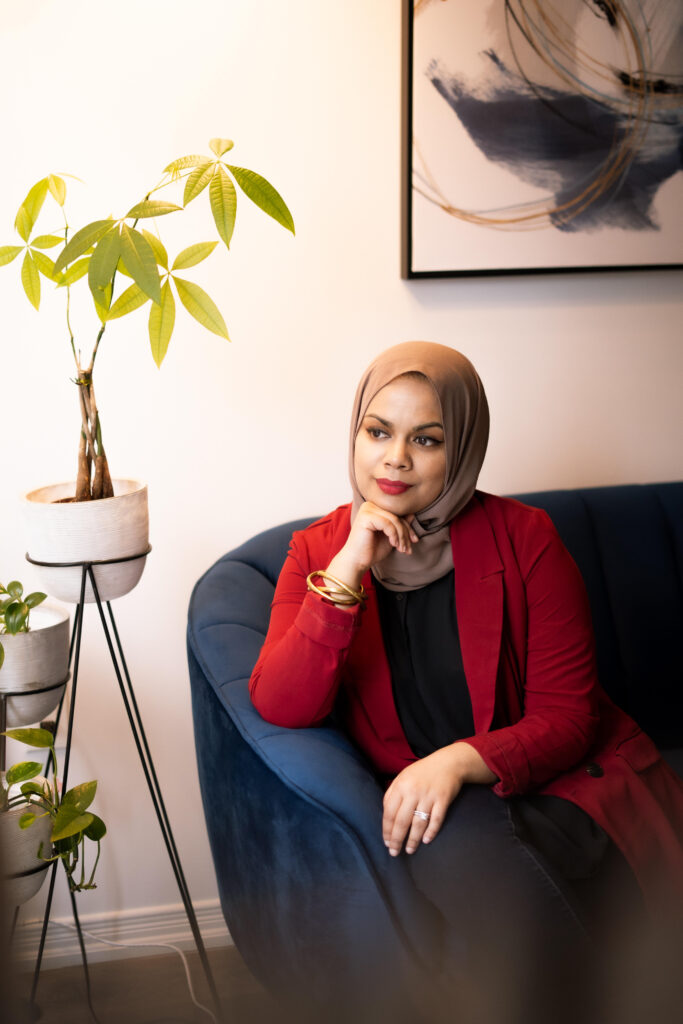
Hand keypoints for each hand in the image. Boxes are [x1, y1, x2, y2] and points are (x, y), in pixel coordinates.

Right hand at [326, 501, 418, 590]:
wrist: (356, 562)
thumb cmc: (372, 550)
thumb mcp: (391, 537)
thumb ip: (399, 525)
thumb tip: (412, 514)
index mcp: (375, 508)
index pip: (398, 514)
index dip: (408, 528)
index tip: (414, 541)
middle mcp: (370, 505)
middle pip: (397, 516)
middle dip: (406, 533)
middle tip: (408, 548)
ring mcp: (367, 509)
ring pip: (395, 520)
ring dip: (402, 537)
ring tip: (402, 549)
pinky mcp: (366, 516)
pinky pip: (388, 524)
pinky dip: (394, 536)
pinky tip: (393, 545)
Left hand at [382, 743, 496, 855]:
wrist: (448, 762)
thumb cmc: (422, 772)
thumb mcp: (403, 777)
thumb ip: (392, 793)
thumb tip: (386, 815)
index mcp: (400, 786)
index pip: (389, 812)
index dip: (387, 830)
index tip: (386, 842)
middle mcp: (413, 792)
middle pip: (402, 821)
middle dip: (397, 839)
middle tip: (394, 852)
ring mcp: (429, 796)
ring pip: (418, 823)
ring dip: (413, 840)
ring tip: (409, 850)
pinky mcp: (443, 800)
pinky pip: (436, 819)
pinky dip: (431, 831)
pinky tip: (426, 841)